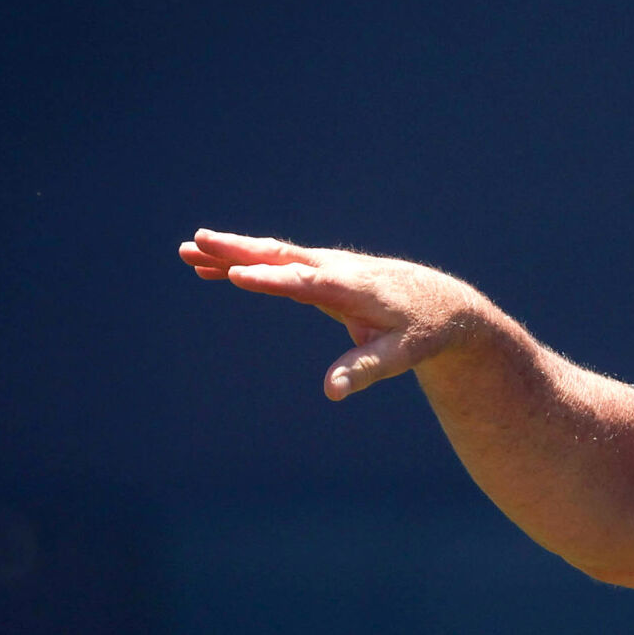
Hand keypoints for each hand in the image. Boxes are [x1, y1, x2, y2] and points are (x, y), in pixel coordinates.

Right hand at [179, 228, 483, 400]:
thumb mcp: (402, 356)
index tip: (236, 274)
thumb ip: (366, 368)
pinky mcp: (324, 272)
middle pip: (281, 257)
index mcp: (353, 288)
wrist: (445, 306)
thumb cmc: (423, 332)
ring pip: (275, 256)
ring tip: (188, 251)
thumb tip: (332, 391)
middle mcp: (337, 269)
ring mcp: (328, 267)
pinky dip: (248, 263)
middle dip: (238, 251)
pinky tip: (216, 269)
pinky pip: (280, 264)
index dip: (272, 278)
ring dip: (232, 253)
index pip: (306, 282)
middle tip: (196, 244)